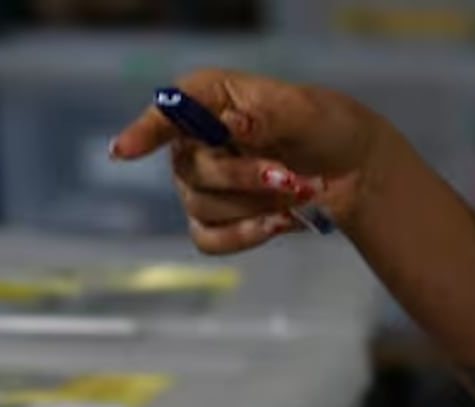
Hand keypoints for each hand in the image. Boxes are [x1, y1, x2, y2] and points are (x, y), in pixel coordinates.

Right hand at [110, 68, 393, 252]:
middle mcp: (196, 142)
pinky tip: (278, 223)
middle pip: (191, 171)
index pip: (168, 112)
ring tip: (296, 194)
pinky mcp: (217, 223)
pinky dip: (245, 235)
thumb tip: (233, 124)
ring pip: (203, 208)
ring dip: (254, 206)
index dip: (145, 131)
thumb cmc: (324, 127)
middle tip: (288, 177)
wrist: (350, 170)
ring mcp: (202, 186)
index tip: (124, 152)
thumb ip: (266, 115)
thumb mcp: (304, 111)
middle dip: (243, 179)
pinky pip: (209, 240)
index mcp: (211, 99)